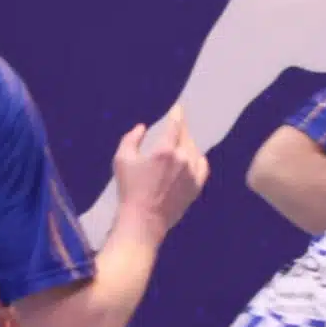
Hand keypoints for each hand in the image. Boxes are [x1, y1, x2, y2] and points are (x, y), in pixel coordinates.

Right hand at [112, 107, 209, 239]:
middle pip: (187, 137)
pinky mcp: (198, 186)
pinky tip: (194, 156)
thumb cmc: (130, 188)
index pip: (176, 126)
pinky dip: (198, 158)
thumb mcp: (122, 159)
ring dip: (188, 144)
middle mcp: (183, 159)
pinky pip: (203, 166)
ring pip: (195, 151)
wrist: (144, 218)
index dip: (177, 114)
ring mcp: (193, 173)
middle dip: (182, 129)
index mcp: (165, 150)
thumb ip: (131, 139)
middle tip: (178, 125)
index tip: (178, 108)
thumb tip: (142, 127)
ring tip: (181, 142)